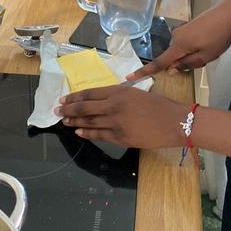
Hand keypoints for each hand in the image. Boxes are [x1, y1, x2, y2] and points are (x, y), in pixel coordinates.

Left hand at [55, 85, 185, 146]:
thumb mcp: (137, 92)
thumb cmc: (160, 105)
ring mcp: (115, 123)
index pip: (89, 93)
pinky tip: (78, 132)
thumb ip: (119, 96)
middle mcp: (114, 106)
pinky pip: (98, 135)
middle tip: (57, 110)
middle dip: (68, 109)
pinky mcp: (120, 138)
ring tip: (64, 121)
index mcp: (119, 92)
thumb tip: (104, 100)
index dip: (74, 96)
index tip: (64, 98)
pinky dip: (86, 133)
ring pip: (88, 123)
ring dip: (74, 122)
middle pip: (84, 108)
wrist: (174, 122)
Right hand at [128, 0, 230, 80]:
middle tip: (206, 56)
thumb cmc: (219, 36)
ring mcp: (181, 31)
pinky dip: (194, 48)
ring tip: (211, 47)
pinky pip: (185, 43)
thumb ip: (187, 64)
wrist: (228, 13)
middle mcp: (175, 37)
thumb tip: (171, 69)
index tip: (129, 77)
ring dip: (192, 55)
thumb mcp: (206, 56)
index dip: (144, 71)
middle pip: (173, 57)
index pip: (159, 62)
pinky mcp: (187, 27)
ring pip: (181, 51)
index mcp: (179, 45)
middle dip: (185, 63)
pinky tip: (209, 41)